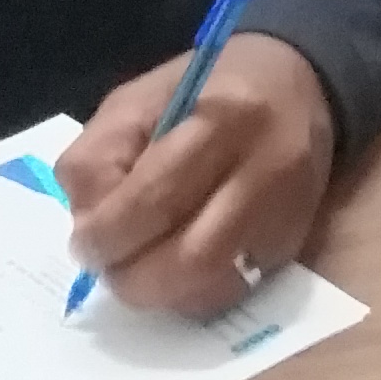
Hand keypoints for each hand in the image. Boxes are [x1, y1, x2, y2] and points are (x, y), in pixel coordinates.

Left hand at [56, 32, 337, 315]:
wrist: (298, 84)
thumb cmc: (206, 87)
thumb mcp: (139, 96)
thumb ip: (101, 154)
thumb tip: (88, 224)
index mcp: (221, 119)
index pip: (155, 198)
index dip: (107, 233)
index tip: (83, 242)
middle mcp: (263, 173)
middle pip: (190, 258)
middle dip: (131, 275)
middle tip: (106, 265)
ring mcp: (283, 217)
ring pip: (212, 287)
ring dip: (158, 292)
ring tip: (136, 267)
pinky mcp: (290, 247)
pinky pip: (229, 293)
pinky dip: (187, 294)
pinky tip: (171, 271)